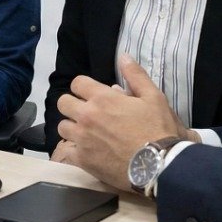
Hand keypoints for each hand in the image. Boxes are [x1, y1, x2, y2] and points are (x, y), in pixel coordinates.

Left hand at [55, 55, 192, 190]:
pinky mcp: (82, 160)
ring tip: (86, 132)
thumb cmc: (158, 129)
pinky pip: (68, 150)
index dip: (84, 86)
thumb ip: (135, 75)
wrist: (159, 165)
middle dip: (72, 104)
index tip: (92, 94)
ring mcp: (82, 139)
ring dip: (72, 127)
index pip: (77, 82)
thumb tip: (123, 56)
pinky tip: (89, 151)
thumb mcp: (153, 97)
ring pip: (62, 127)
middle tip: (86, 112)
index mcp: (102, 98)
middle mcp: (87, 116)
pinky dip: (76, 149)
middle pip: (63, 103)